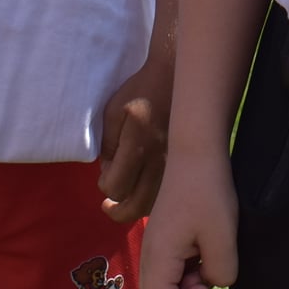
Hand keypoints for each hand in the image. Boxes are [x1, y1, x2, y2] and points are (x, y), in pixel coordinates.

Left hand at [98, 57, 171, 222]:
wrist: (176, 78)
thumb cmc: (141, 92)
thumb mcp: (113, 111)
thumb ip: (108, 144)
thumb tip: (108, 171)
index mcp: (138, 145)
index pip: (115, 187)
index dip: (104, 184)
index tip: (105, 173)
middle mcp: (159, 160)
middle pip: (135, 206)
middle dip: (117, 209)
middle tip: (108, 205)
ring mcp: (175, 165)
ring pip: (154, 205)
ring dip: (136, 208)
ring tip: (126, 203)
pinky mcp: (184, 163)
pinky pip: (169, 194)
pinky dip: (155, 200)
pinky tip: (147, 192)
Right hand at [138, 150, 238, 288]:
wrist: (197, 152)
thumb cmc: (208, 192)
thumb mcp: (223, 238)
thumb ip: (221, 272)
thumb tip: (214, 281)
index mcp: (157, 258)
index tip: (206, 277)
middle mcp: (149, 254)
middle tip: (208, 265)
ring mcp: (155, 245)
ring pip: (167, 281)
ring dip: (191, 277)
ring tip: (209, 250)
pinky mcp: (164, 235)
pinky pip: (172, 265)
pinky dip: (190, 263)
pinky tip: (206, 240)